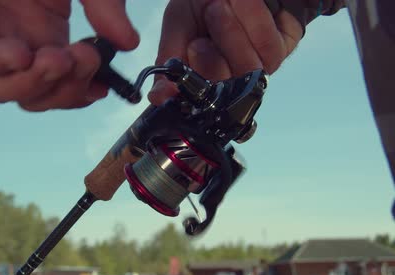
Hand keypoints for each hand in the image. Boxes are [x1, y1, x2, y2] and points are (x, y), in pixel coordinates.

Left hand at [0, 0, 138, 110]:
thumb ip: (104, 6)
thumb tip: (129, 43)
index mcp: (42, 39)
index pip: (57, 87)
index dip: (77, 94)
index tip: (100, 86)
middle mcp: (12, 45)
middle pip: (31, 96)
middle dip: (61, 89)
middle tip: (85, 59)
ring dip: (31, 83)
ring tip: (58, 58)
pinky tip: (20, 54)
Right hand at [148, 0, 302, 104]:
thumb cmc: (203, 1)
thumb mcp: (177, 26)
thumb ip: (169, 62)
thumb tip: (157, 97)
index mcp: (199, 77)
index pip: (195, 101)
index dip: (190, 92)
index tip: (174, 79)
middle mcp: (227, 78)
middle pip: (223, 93)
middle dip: (210, 58)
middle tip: (200, 33)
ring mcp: (254, 67)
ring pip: (246, 70)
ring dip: (230, 34)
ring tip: (219, 6)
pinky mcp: (280, 50)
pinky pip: (268, 49)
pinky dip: (253, 21)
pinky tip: (243, 3)